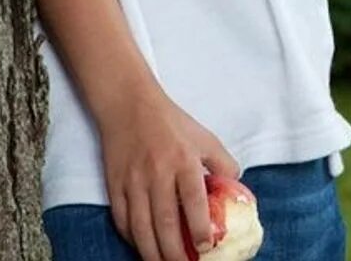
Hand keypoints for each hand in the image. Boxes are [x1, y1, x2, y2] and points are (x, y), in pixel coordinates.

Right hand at [96, 88, 242, 260]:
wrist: (129, 105)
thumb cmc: (171, 122)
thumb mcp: (205, 138)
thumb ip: (223, 164)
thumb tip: (235, 191)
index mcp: (184, 161)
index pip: (194, 202)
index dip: (200, 228)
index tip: (206, 247)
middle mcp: (158, 173)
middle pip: (166, 223)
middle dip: (175, 252)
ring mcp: (133, 182)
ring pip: (141, 227)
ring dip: (152, 252)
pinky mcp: (115, 185)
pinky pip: (122, 219)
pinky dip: (131, 238)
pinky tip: (142, 247)